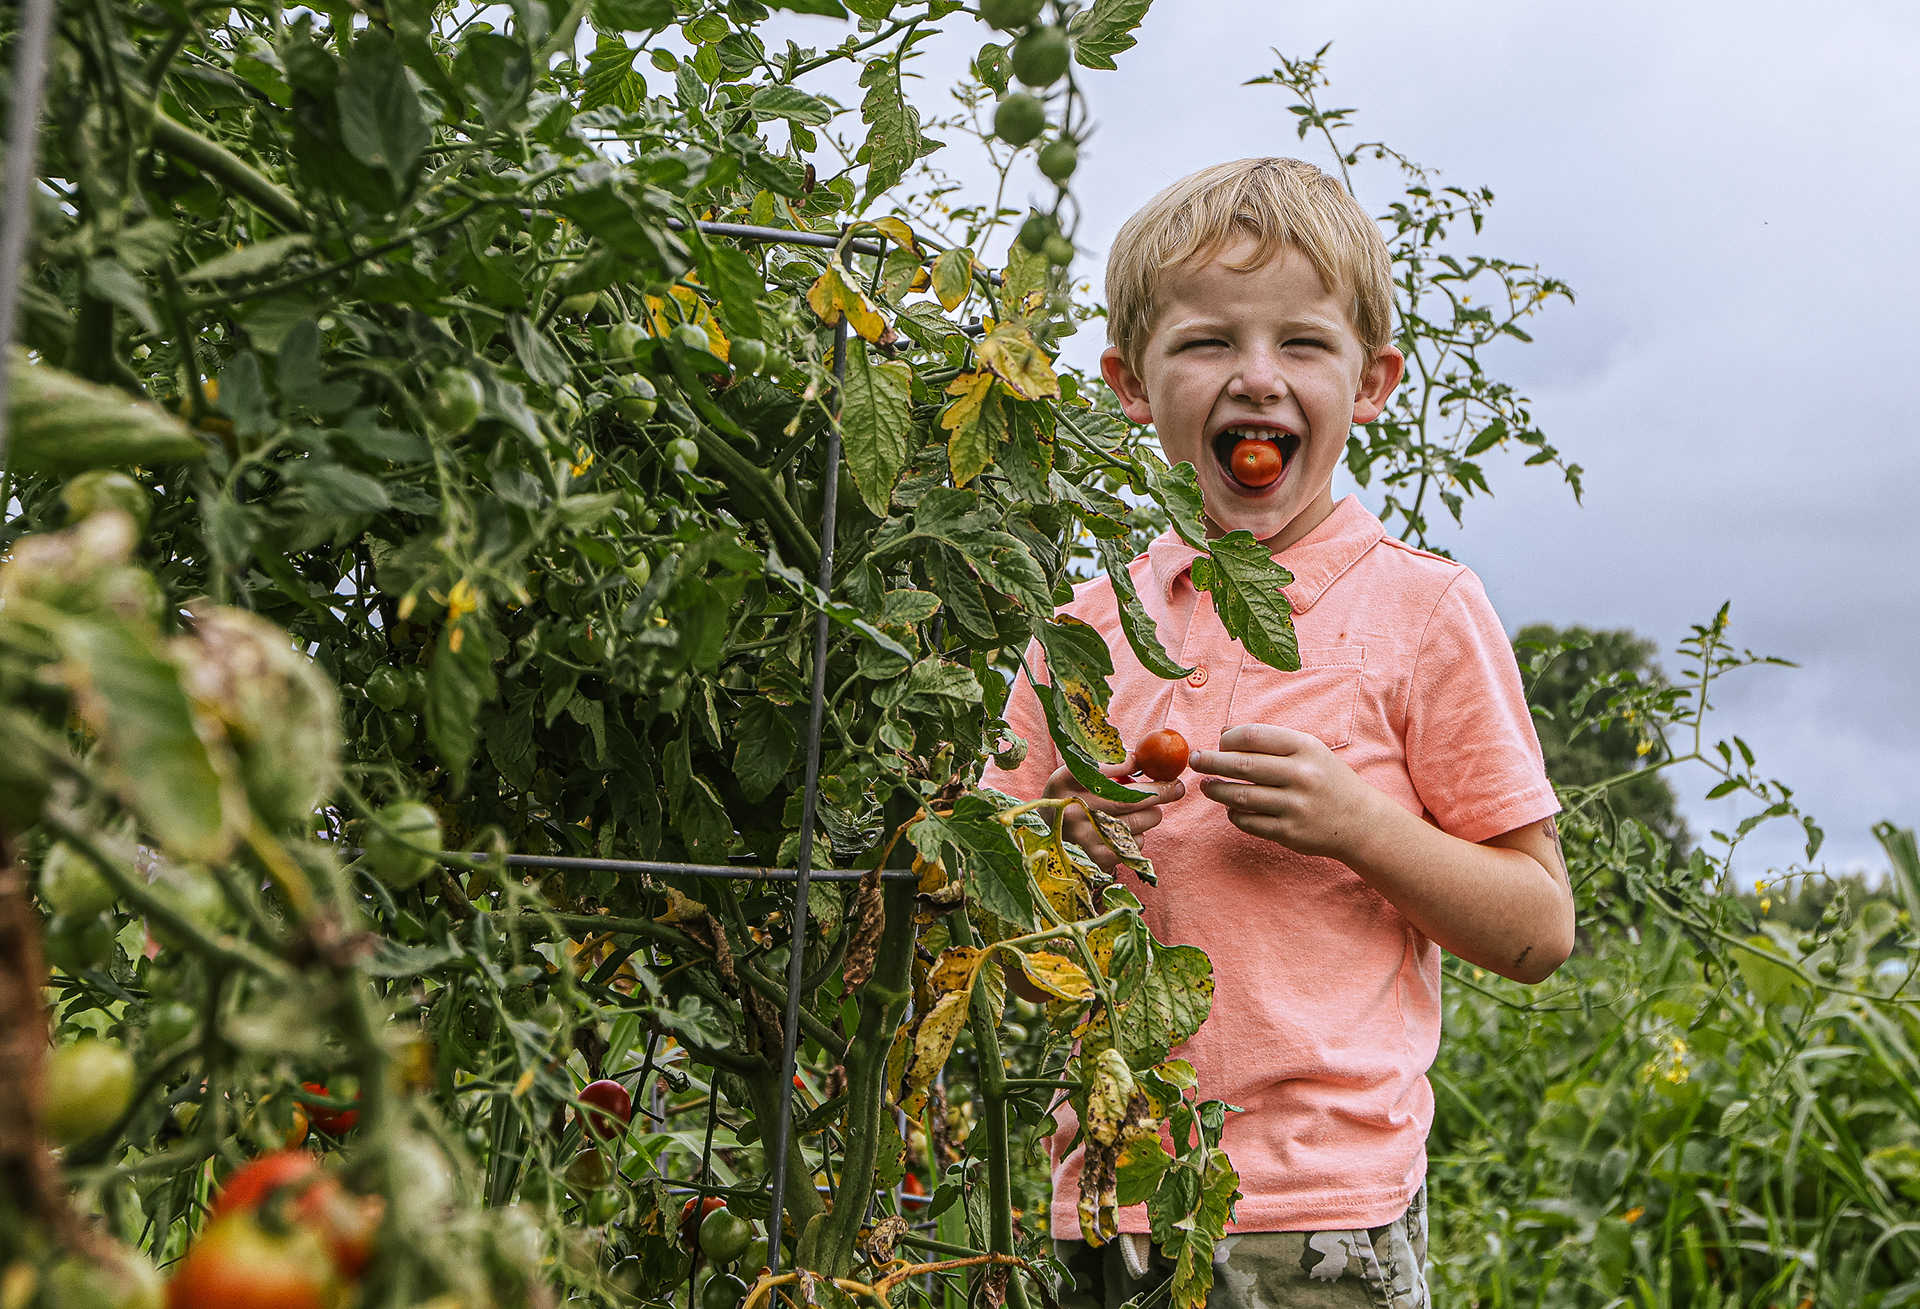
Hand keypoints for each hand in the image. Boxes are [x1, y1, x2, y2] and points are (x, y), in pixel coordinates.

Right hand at [1042, 756, 1184, 873]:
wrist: (1046, 842)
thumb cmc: (1069, 801)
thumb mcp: (1074, 778)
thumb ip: (1103, 765)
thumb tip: (1143, 760)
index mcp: (1063, 783)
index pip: (1100, 768)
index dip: (1125, 765)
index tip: (1143, 763)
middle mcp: (1072, 810)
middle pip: (1126, 799)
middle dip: (1159, 792)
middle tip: (1176, 786)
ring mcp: (1085, 837)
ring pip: (1137, 822)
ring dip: (1152, 813)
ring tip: (1150, 809)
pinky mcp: (1098, 859)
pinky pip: (1134, 843)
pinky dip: (1139, 834)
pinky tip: (1127, 830)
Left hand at [1192, 724, 1384, 860]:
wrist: (1360, 821)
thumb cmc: (1326, 779)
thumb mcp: (1308, 751)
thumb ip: (1269, 740)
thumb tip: (1224, 731)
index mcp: (1305, 748)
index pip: (1254, 736)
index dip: (1228, 738)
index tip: (1217, 743)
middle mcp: (1301, 775)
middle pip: (1242, 765)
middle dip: (1211, 762)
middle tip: (1194, 760)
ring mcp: (1295, 806)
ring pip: (1240, 796)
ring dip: (1216, 790)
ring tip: (1206, 786)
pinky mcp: (1289, 833)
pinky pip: (1248, 822)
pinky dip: (1234, 814)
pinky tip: (1230, 808)